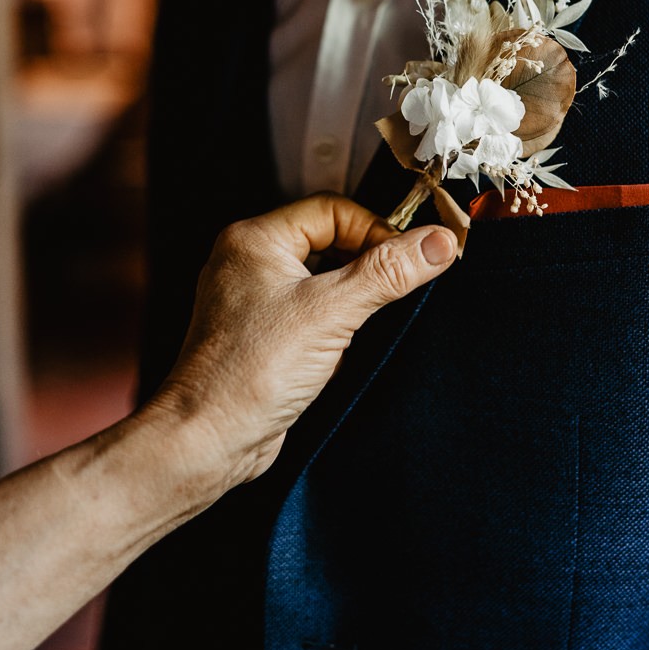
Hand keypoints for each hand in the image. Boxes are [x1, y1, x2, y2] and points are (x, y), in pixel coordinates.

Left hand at [148, 194, 456, 493]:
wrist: (209, 440)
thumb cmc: (248, 373)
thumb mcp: (332, 313)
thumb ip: (388, 272)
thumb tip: (439, 241)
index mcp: (255, 239)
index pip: (333, 210)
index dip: (376, 230)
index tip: (409, 258)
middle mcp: (250, 263)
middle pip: (331, 241)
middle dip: (367, 265)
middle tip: (397, 288)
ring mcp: (255, 300)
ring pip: (325, 279)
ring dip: (353, 298)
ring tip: (364, 324)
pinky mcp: (265, 336)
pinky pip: (313, 312)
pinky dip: (338, 324)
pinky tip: (346, 349)